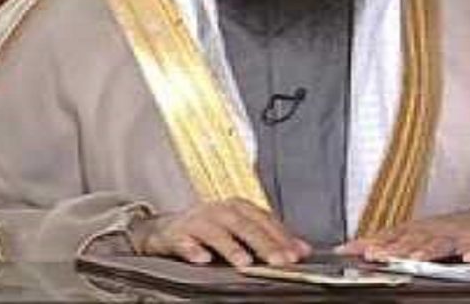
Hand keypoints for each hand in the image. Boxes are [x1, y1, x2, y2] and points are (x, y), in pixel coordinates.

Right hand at [128, 198, 311, 266]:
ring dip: (231, 247)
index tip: (297, 255)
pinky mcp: (175, 234)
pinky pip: (183, 242)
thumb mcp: (241, 229)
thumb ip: (269, 238)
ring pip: (216, 233)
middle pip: (245, 226)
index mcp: (238, 207)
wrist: (166, 229)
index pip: (265, 221)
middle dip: (264, 244)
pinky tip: (202, 259)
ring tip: (243, 262)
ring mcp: (197, 221)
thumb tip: (303, 250)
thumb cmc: (209, 229)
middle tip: (279, 261)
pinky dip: (192, 250)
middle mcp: (219, 210)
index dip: (282, 237)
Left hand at [335, 204, 469, 262]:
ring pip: (442, 243)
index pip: (391, 236)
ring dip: (429, 250)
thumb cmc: (447, 231)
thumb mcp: (414, 235)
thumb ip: (384, 242)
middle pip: (413, 239)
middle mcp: (433, 231)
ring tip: (417, 258)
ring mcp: (456, 236)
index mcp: (416, 230)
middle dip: (396, 248)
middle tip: (380, 255)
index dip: (374, 243)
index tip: (358, 250)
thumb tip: (346, 248)